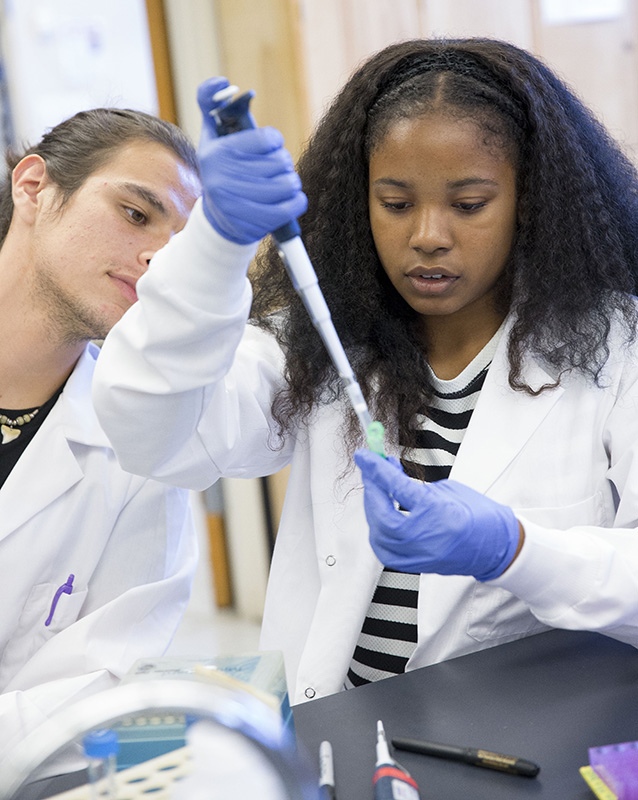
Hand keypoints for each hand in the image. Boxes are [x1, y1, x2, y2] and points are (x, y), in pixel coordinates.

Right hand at [196, 77, 307, 243]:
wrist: (219, 222)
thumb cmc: (223, 171)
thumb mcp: (213, 138)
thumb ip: (211, 104)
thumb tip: (222, 82)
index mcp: (217, 154)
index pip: (267, 138)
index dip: (275, 141)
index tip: (270, 146)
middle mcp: (223, 178)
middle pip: (280, 161)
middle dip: (283, 164)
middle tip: (275, 169)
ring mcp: (238, 203)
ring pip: (289, 183)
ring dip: (291, 183)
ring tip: (282, 184)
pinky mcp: (254, 223)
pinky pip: (293, 205)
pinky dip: (298, 201)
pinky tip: (290, 199)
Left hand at [354, 449, 521, 580]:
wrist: (497, 547)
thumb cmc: (479, 515)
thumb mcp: (447, 491)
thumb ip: (414, 486)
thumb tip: (389, 476)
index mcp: (437, 512)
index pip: (396, 487)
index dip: (376, 468)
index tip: (364, 456)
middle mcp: (425, 537)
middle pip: (381, 512)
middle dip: (372, 488)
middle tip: (372, 470)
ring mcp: (419, 555)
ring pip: (378, 532)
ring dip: (373, 508)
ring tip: (379, 490)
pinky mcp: (415, 565)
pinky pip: (384, 549)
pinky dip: (378, 529)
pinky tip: (380, 515)